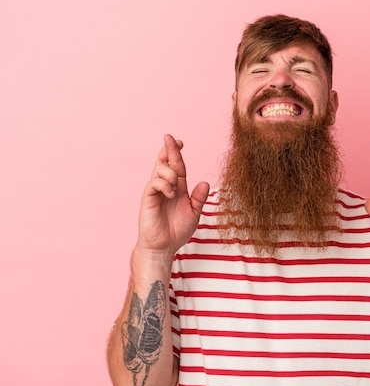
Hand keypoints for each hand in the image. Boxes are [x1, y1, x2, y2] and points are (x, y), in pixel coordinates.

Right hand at [136, 134, 209, 256]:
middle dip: (168, 149)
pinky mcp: (148, 198)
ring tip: (175, 188)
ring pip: (160, 169)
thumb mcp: (194, 213)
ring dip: (170, 173)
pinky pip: (154, 182)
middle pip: (165, 162)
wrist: (163, 246)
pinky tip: (170, 194)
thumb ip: (199, 198)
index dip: (177, 152)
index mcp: (177, 188)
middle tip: (170, 138)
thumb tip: (205, 182)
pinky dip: (164, 184)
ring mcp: (155, 191)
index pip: (177, 166)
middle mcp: (165, 186)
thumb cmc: (176, 230)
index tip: (180, 141)